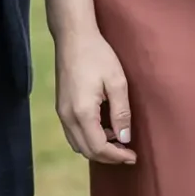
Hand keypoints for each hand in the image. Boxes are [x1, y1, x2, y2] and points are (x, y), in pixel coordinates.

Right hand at [55, 31, 136, 164]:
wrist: (74, 38)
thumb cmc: (98, 55)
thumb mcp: (117, 82)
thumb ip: (121, 113)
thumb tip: (125, 138)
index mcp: (82, 113)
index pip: (99, 148)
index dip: (117, 157)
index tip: (133, 157)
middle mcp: (67, 117)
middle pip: (86, 151)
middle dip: (108, 157)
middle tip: (128, 154)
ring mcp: (62, 113)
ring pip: (77, 144)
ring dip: (97, 148)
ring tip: (119, 141)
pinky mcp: (61, 107)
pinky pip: (73, 133)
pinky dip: (89, 138)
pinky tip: (105, 129)